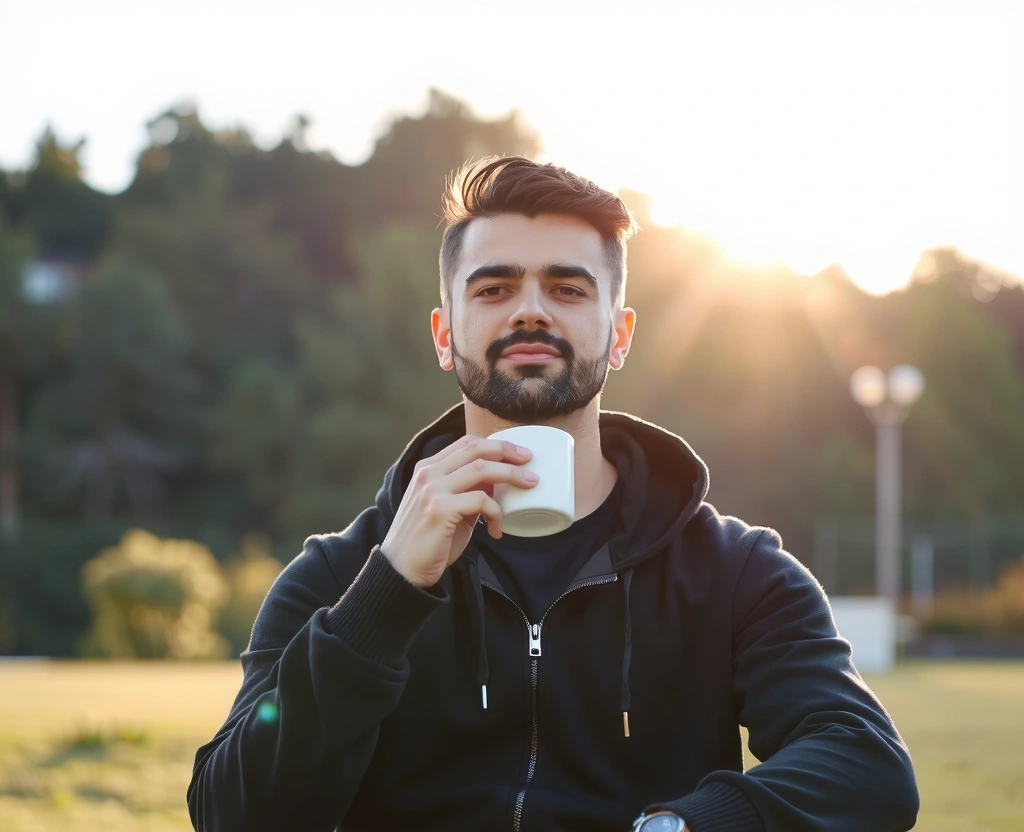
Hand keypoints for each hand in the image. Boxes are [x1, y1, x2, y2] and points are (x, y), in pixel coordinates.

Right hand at [380, 435, 537, 586]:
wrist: (401, 570)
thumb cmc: (428, 542)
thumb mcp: (446, 507)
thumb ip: (466, 491)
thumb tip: (496, 482)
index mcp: (428, 468)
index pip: (466, 443)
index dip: (496, 444)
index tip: (518, 453)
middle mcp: (428, 473)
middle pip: (475, 448)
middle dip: (507, 451)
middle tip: (529, 460)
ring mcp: (432, 489)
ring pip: (481, 469)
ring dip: (511, 475)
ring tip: (529, 485)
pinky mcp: (440, 509)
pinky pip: (481, 500)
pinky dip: (496, 513)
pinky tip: (496, 530)